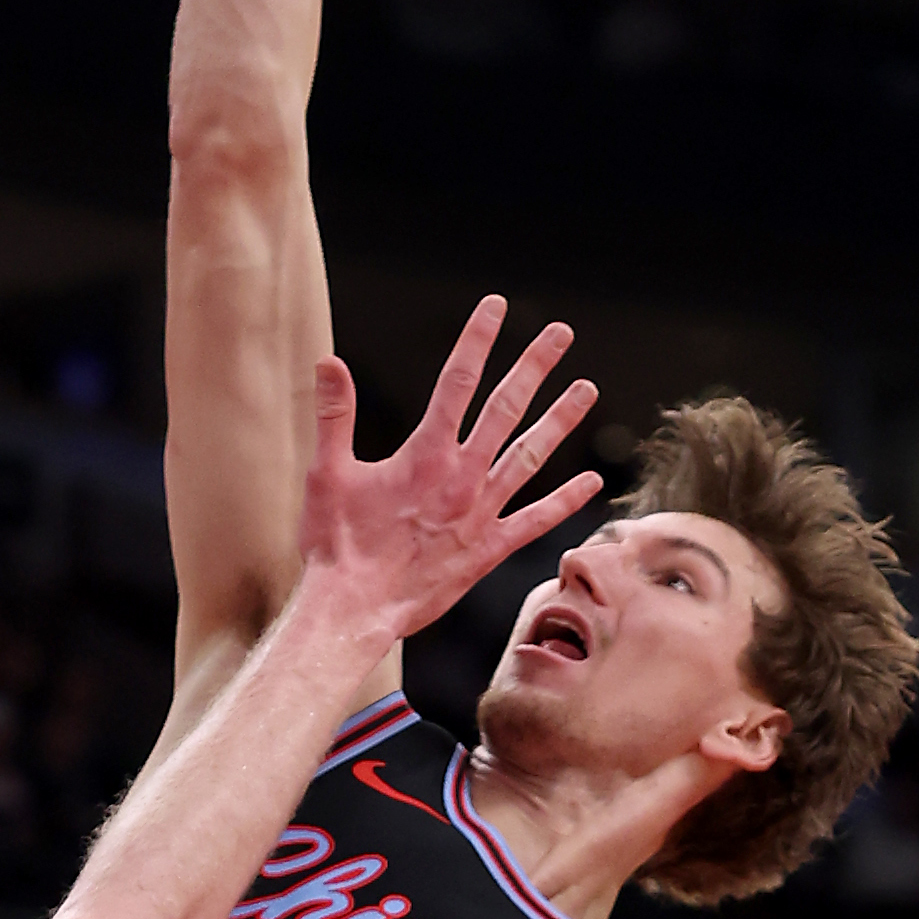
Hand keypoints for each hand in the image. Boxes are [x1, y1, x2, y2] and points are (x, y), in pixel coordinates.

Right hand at [297, 299, 599, 648]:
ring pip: (531, 455)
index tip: (496, 308)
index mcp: (425, 454)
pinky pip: (536, 520)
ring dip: (560, 420)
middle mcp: (463, 477)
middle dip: (534, 366)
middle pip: (506, 408)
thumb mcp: (326, 472)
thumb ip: (334, 415)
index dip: (477, 340)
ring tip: (587, 389)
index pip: (458, 381)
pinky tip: (592, 482)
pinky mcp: (490, 550)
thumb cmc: (337, 544)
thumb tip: (329, 361)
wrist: (354, 610)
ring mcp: (482, 513)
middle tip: (560, 333)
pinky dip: (565, 501)